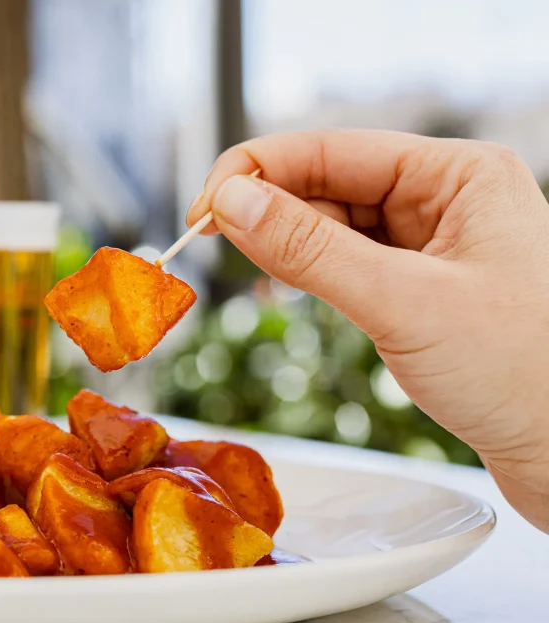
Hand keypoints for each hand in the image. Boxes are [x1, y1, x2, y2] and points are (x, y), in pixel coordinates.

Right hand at [187, 130, 548, 532]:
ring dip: (288, 244)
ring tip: (253, 272)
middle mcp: (447, 200)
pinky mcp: (423, 290)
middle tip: (209, 241)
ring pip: (335, 226)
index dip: (260, 170)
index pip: (335, 149)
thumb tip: (232, 202)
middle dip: (269, 208)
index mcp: (459, 175)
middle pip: (330, 184)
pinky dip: (312, 273)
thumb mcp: (402, 303)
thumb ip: (310, 249)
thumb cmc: (525, 376)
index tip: (203, 207)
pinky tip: (289, 287)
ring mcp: (435, 246)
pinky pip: (350, 264)